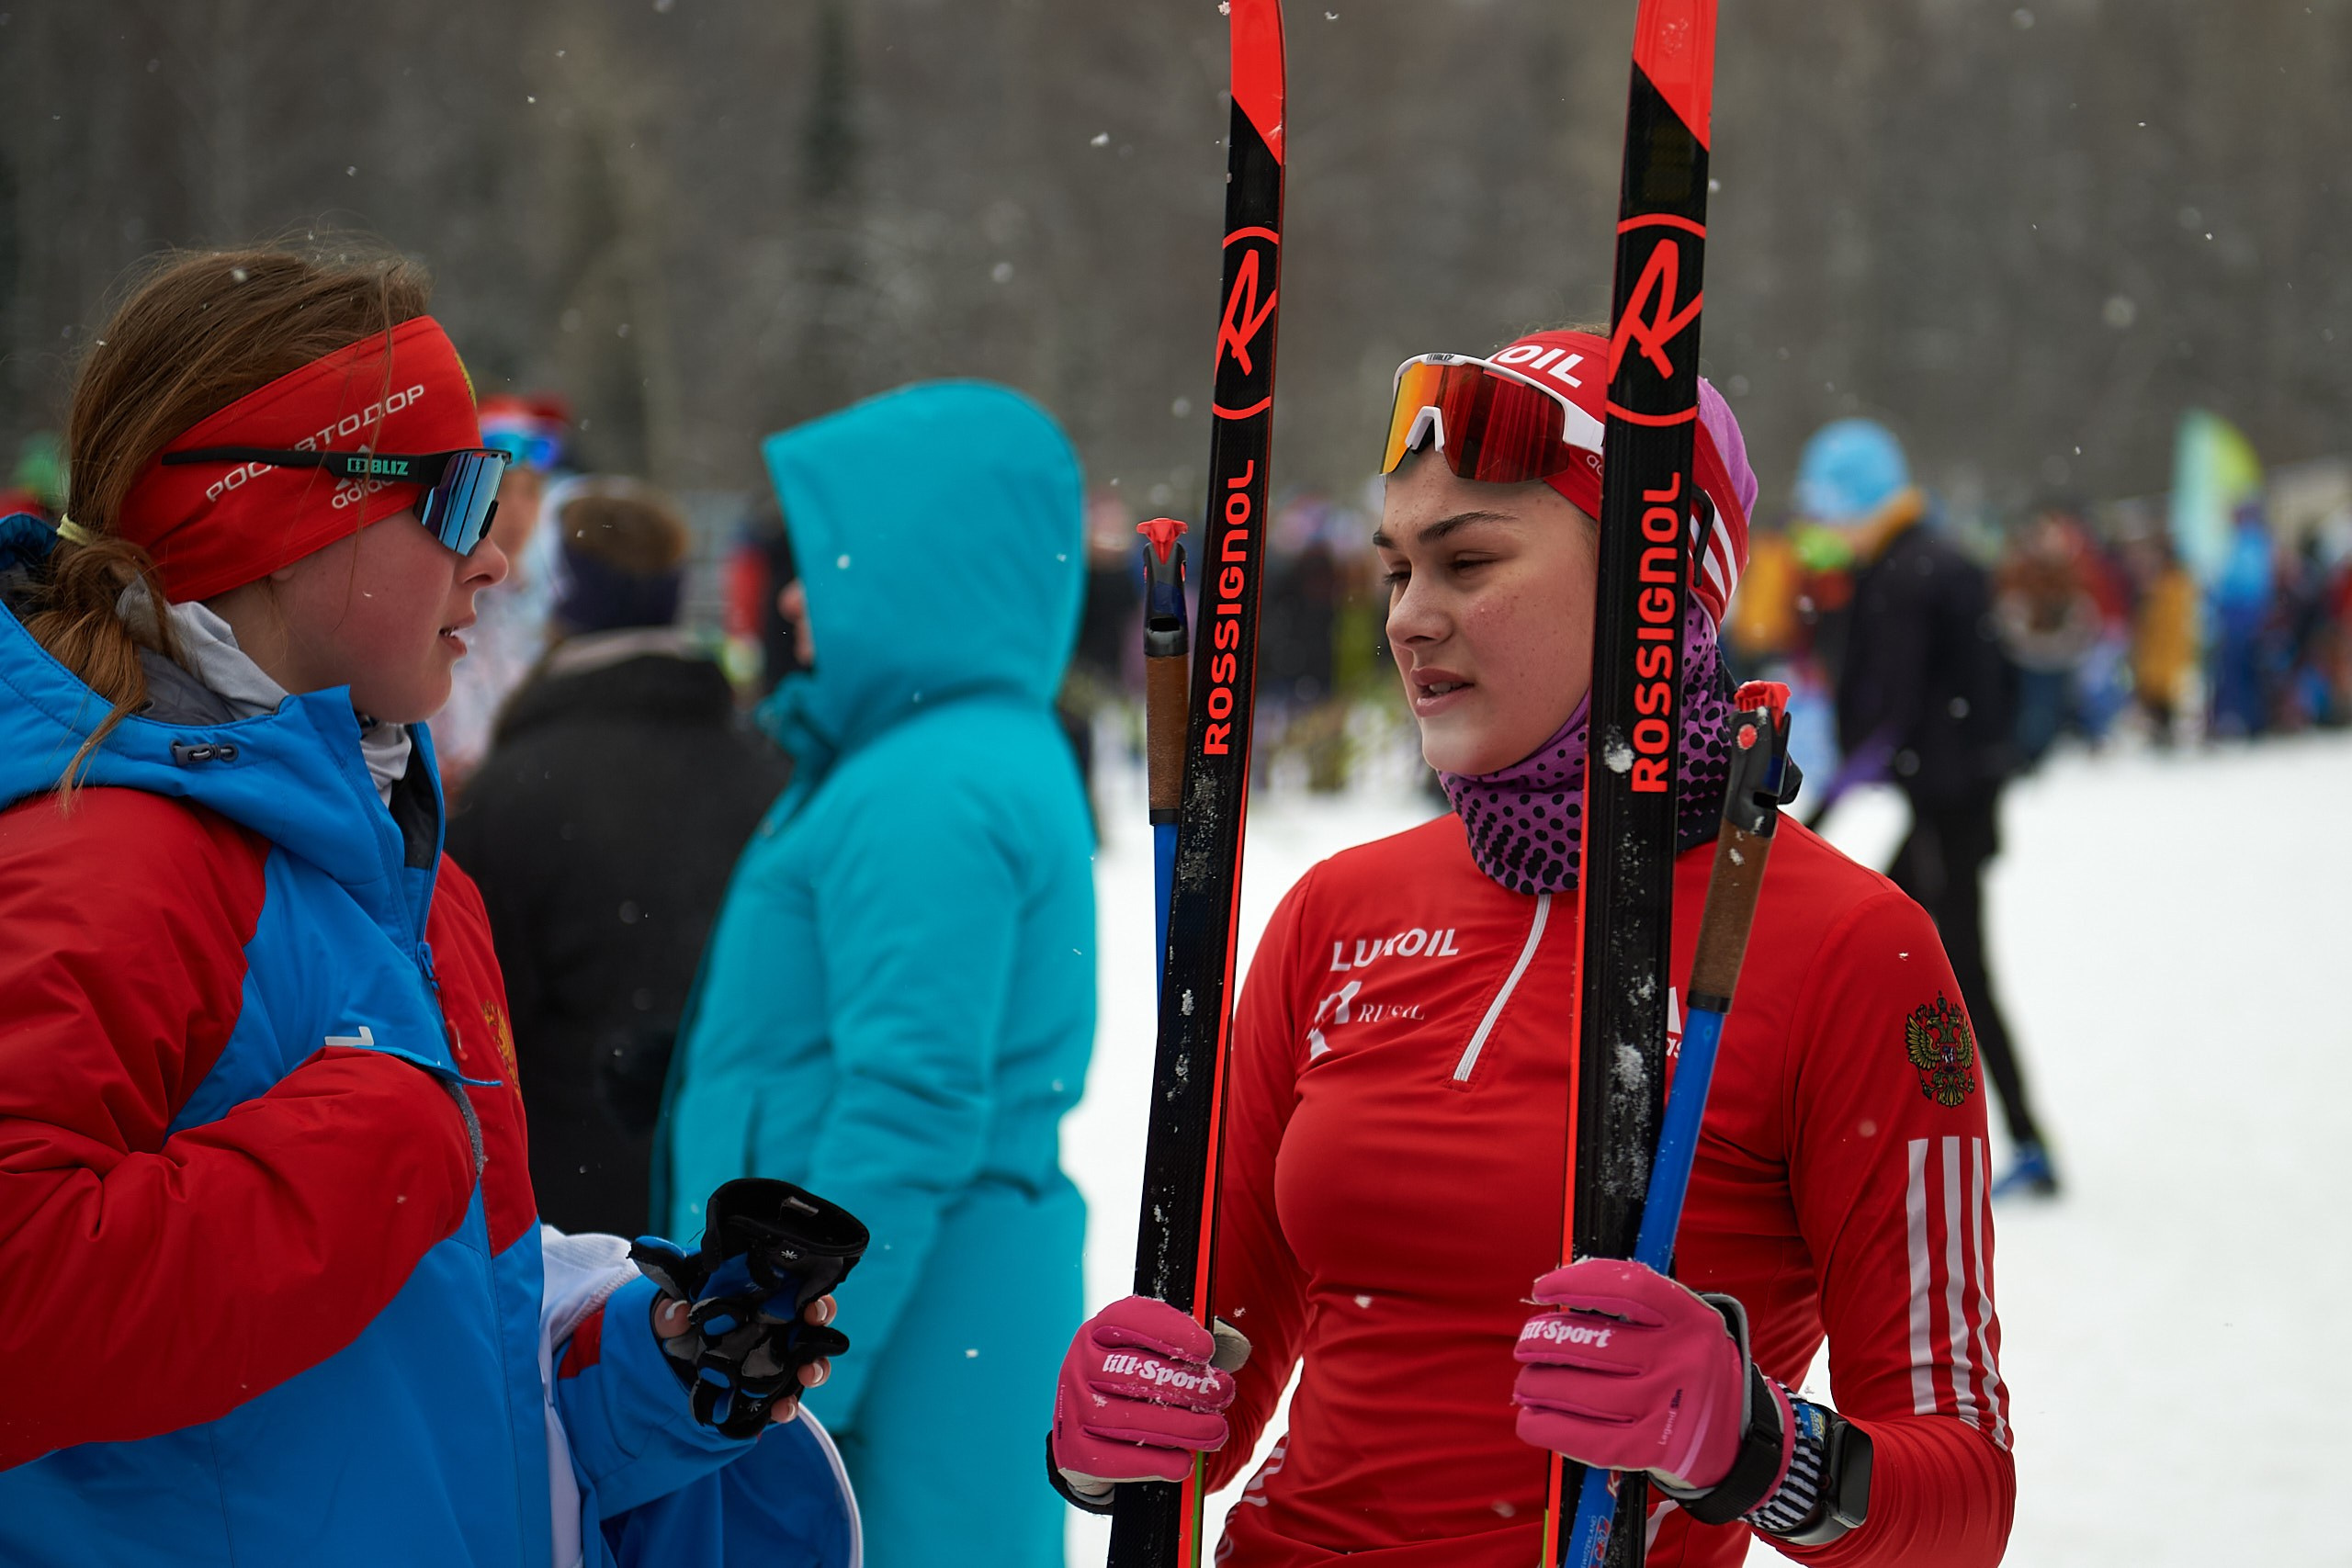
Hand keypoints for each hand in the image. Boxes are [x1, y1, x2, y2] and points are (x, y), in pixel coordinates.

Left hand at [652, 1291, 837, 1425]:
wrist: (674, 1365)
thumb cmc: (682, 1329)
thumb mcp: (670, 1318)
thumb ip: (668, 1314)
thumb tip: (676, 1314)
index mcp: (762, 1302)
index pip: (797, 1293)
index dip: (811, 1296)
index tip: (810, 1305)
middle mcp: (777, 1330)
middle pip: (813, 1325)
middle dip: (821, 1328)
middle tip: (815, 1326)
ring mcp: (776, 1362)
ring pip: (810, 1362)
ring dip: (816, 1368)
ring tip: (808, 1374)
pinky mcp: (767, 1393)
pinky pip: (786, 1399)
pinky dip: (789, 1406)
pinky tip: (781, 1411)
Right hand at [1051, 1297, 1243, 1492]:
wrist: (1092, 1432)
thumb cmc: (1137, 1382)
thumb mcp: (1160, 1353)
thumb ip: (1198, 1346)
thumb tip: (1238, 1348)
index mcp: (1101, 1331)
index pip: (1129, 1320)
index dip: (1170, 1332)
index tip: (1207, 1349)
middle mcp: (1080, 1364)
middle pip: (1133, 1372)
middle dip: (1187, 1385)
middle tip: (1223, 1394)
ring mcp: (1074, 1408)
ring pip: (1130, 1419)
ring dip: (1181, 1428)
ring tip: (1216, 1431)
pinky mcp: (1075, 1451)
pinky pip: (1118, 1459)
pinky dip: (1156, 1463)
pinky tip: (1184, 1462)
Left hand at [1512, 1258, 1751, 1491]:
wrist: (1735, 1438)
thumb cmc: (1685, 1369)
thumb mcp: (1680, 1326)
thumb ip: (1631, 1307)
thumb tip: (1555, 1295)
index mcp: (1690, 1318)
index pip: (1626, 1285)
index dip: (1575, 1281)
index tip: (1542, 1287)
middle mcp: (1680, 1359)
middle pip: (1588, 1341)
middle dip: (1540, 1340)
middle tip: (1526, 1345)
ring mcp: (1665, 1406)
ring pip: (1575, 1390)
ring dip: (1534, 1384)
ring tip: (1527, 1383)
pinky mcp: (1649, 1449)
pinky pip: (1580, 1437)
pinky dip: (1544, 1426)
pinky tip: (1532, 1418)